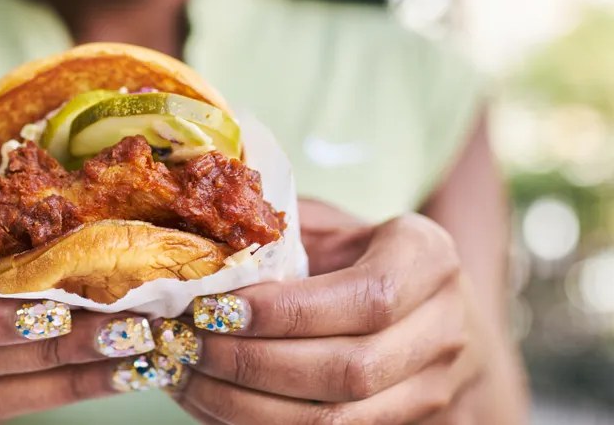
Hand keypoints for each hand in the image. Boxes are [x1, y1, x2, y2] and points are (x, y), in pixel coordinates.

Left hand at [163, 201, 484, 423]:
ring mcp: (432, 389)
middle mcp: (444, 329)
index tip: (217, 309)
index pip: (367, 297)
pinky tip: (209, 402)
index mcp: (428, 259)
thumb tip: (199, 246)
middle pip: (351, 369)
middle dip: (254, 363)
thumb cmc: (362, 255)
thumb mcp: (332, 225)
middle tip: (187, 344)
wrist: (431, 311)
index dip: (288, 312)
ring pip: (338, 420)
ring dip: (247, 405)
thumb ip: (281, 231)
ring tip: (187, 376)